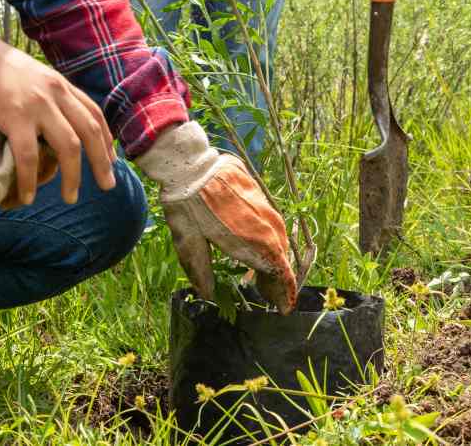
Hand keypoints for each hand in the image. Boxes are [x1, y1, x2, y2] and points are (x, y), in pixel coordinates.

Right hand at [0, 11, 115, 205]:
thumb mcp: (32, 76)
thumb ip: (46, 96)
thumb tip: (52, 122)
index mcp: (61, 85)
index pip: (94, 114)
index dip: (105, 140)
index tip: (111, 161)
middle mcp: (56, 93)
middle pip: (89, 132)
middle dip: (101, 162)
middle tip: (107, 186)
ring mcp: (37, 105)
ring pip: (68, 146)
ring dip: (73, 177)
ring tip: (71, 198)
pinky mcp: (14, 116)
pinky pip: (29, 155)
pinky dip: (30, 179)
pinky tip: (28, 196)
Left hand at [136, 122, 296, 314]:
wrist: (188, 163)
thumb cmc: (187, 207)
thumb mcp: (189, 244)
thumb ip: (201, 272)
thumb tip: (208, 296)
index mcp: (253, 242)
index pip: (279, 273)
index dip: (283, 293)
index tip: (283, 308)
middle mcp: (266, 224)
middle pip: (281, 257)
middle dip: (278, 280)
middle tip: (269, 297)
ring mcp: (264, 206)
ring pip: (278, 238)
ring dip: (274, 258)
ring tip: (263, 274)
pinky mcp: (258, 192)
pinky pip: (270, 221)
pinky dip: (267, 238)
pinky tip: (254, 244)